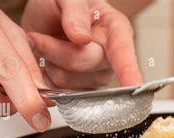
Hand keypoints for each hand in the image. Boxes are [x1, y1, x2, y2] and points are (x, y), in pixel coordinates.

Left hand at [22, 0, 142, 89]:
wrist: (42, 20)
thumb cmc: (60, 5)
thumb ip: (75, 11)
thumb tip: (82, 38)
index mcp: (116, 31)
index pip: (123, 53)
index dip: (129, 70)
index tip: (134, 85)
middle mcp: (110, 59)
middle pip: (84, 64)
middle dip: (55, 50)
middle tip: (39, 36)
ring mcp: (95, 79)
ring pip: (67, 81)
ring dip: (48, 63)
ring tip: (46, 47)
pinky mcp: (79, 93)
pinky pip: (58, 92)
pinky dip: (45, 77)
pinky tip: (47, 62)